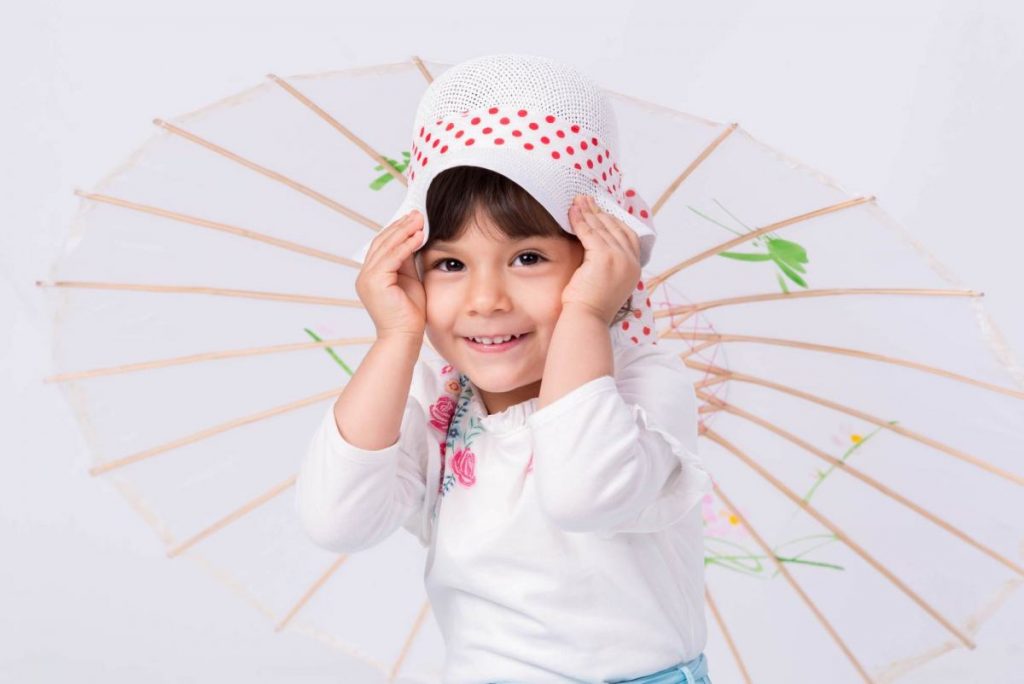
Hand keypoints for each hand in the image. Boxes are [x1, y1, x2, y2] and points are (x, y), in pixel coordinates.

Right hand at [355, 210, 426, 340]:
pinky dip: (406, 245)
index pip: (382, 245)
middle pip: (382, 242)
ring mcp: (367, 278)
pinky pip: (392, 257)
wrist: (404, 338)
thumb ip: (408, 261)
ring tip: (420, 220)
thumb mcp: (409, 280)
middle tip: (417, 213)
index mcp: (371, 275)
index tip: (414, 218)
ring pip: (386, 247)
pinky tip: (419, 236)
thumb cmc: (409, 315)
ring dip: (404, 231)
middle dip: (401, 226)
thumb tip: (414, 239)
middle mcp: (365, 275)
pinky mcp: (375, 282)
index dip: (397, 230)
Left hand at [562, 195, 641, 324]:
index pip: (627, 235)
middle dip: (599, 212)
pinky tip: (572, 212)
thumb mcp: (606, 282)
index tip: (600, 210)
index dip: (613, 220)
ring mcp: (620, 258)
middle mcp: (631, 261)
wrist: (587, 320)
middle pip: (615, 227)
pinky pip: (590, 232)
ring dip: (588, 212)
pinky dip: (580, 220)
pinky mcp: (604, 257)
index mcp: (634, 268)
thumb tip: (595, 247)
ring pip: (602, 227)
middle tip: (586, 199)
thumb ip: (608, 264)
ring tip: (577, 201)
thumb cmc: (590, 306)